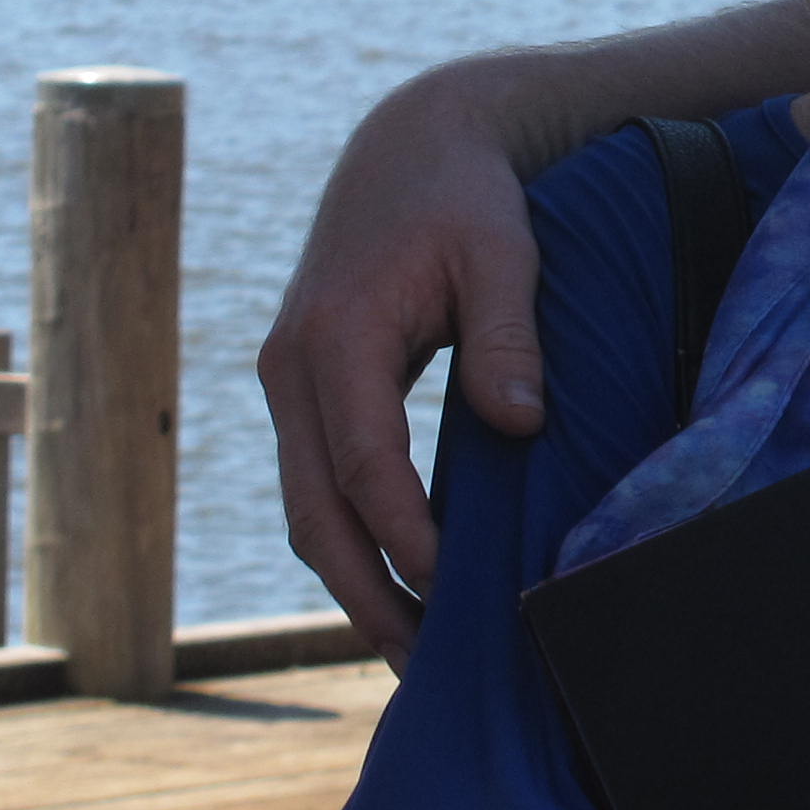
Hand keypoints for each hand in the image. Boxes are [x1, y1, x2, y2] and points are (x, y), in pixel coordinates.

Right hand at [256, 69, 550, 655]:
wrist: (411, 145)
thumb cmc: (466, 198)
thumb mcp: (501, 251)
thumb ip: (506, 337)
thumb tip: (521, 424)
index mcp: (334, 336)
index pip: (361, 463)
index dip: (402, 534)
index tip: (452, 587)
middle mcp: (292, 368)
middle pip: (312, 511)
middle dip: (363, 592)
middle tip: (423, 663)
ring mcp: (288, 382)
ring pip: (305, 509)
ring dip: (352, 581)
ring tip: (414, 650)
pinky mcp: (306, 390)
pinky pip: (317, 484)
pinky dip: (352, 540)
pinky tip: (402, 585)